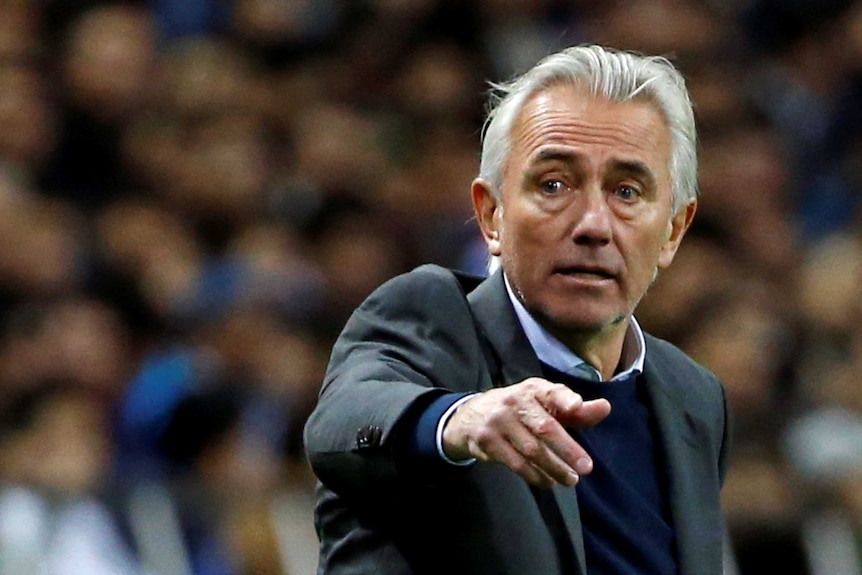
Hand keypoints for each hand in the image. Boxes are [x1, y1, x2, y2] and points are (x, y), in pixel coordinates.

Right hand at [441, 378, 610, 487]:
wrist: (471, 416)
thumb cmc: (521, 411)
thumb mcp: (546, 405)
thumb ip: (576, 411)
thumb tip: (606, 408)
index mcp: (533, 389)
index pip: (551, 392)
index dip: (564, 399)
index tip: (577, 407)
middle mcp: (515, 402)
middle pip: (544, 427)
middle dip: (567, 449)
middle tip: (587, 468)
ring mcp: (499, 422)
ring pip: (531, 449)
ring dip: (554, 468)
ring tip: (571, 480)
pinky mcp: (487, 441)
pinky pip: (515, 463)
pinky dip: (535, 475)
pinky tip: (548, 481)